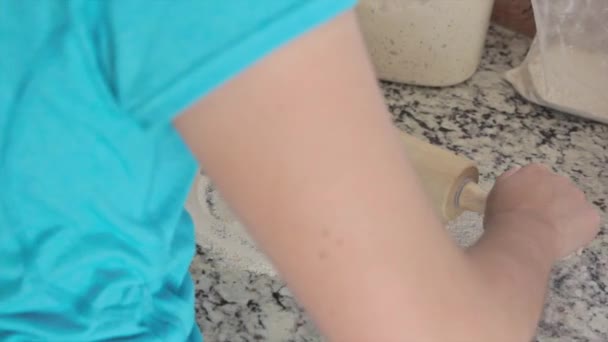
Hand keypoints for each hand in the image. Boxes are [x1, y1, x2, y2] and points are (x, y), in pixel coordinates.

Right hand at [484, 163, 599, 258]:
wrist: (522, 238)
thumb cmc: (503, 217)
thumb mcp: (495, 193)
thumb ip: (508, 180)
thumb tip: (517, 173)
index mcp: (534, 171)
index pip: (536, 177)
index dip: (531, 193)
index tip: (524, 206)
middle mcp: (558, 179)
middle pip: (557, 189)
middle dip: (551, 202)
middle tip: (537, 221)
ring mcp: (577, 196)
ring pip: (573, 205)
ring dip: (564, 215)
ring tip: (548, 233)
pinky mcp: (590, 216)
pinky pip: (585, 222)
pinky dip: (577, 231)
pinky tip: (561, 240)